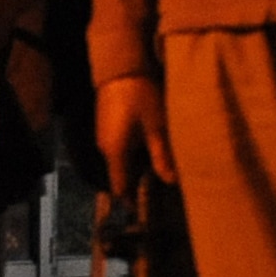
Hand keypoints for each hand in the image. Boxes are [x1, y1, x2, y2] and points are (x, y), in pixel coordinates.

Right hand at [96, 74, 171, 191]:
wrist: (121, 66)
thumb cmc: (140, 95)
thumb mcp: (157, 125)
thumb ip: (162, 155)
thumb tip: (172, 181)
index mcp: (115, 151)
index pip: (120, 186)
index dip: (130, 200)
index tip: (144, 211)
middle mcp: (105, 148)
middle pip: (120, 175)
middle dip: (136, 185)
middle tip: (159, 192)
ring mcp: (104, 136)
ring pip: (120, 161)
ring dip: (135, 168)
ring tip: (156, 172)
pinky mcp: (106, 125)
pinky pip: (119, 148)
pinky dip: (131, 154)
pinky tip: (147, 149)